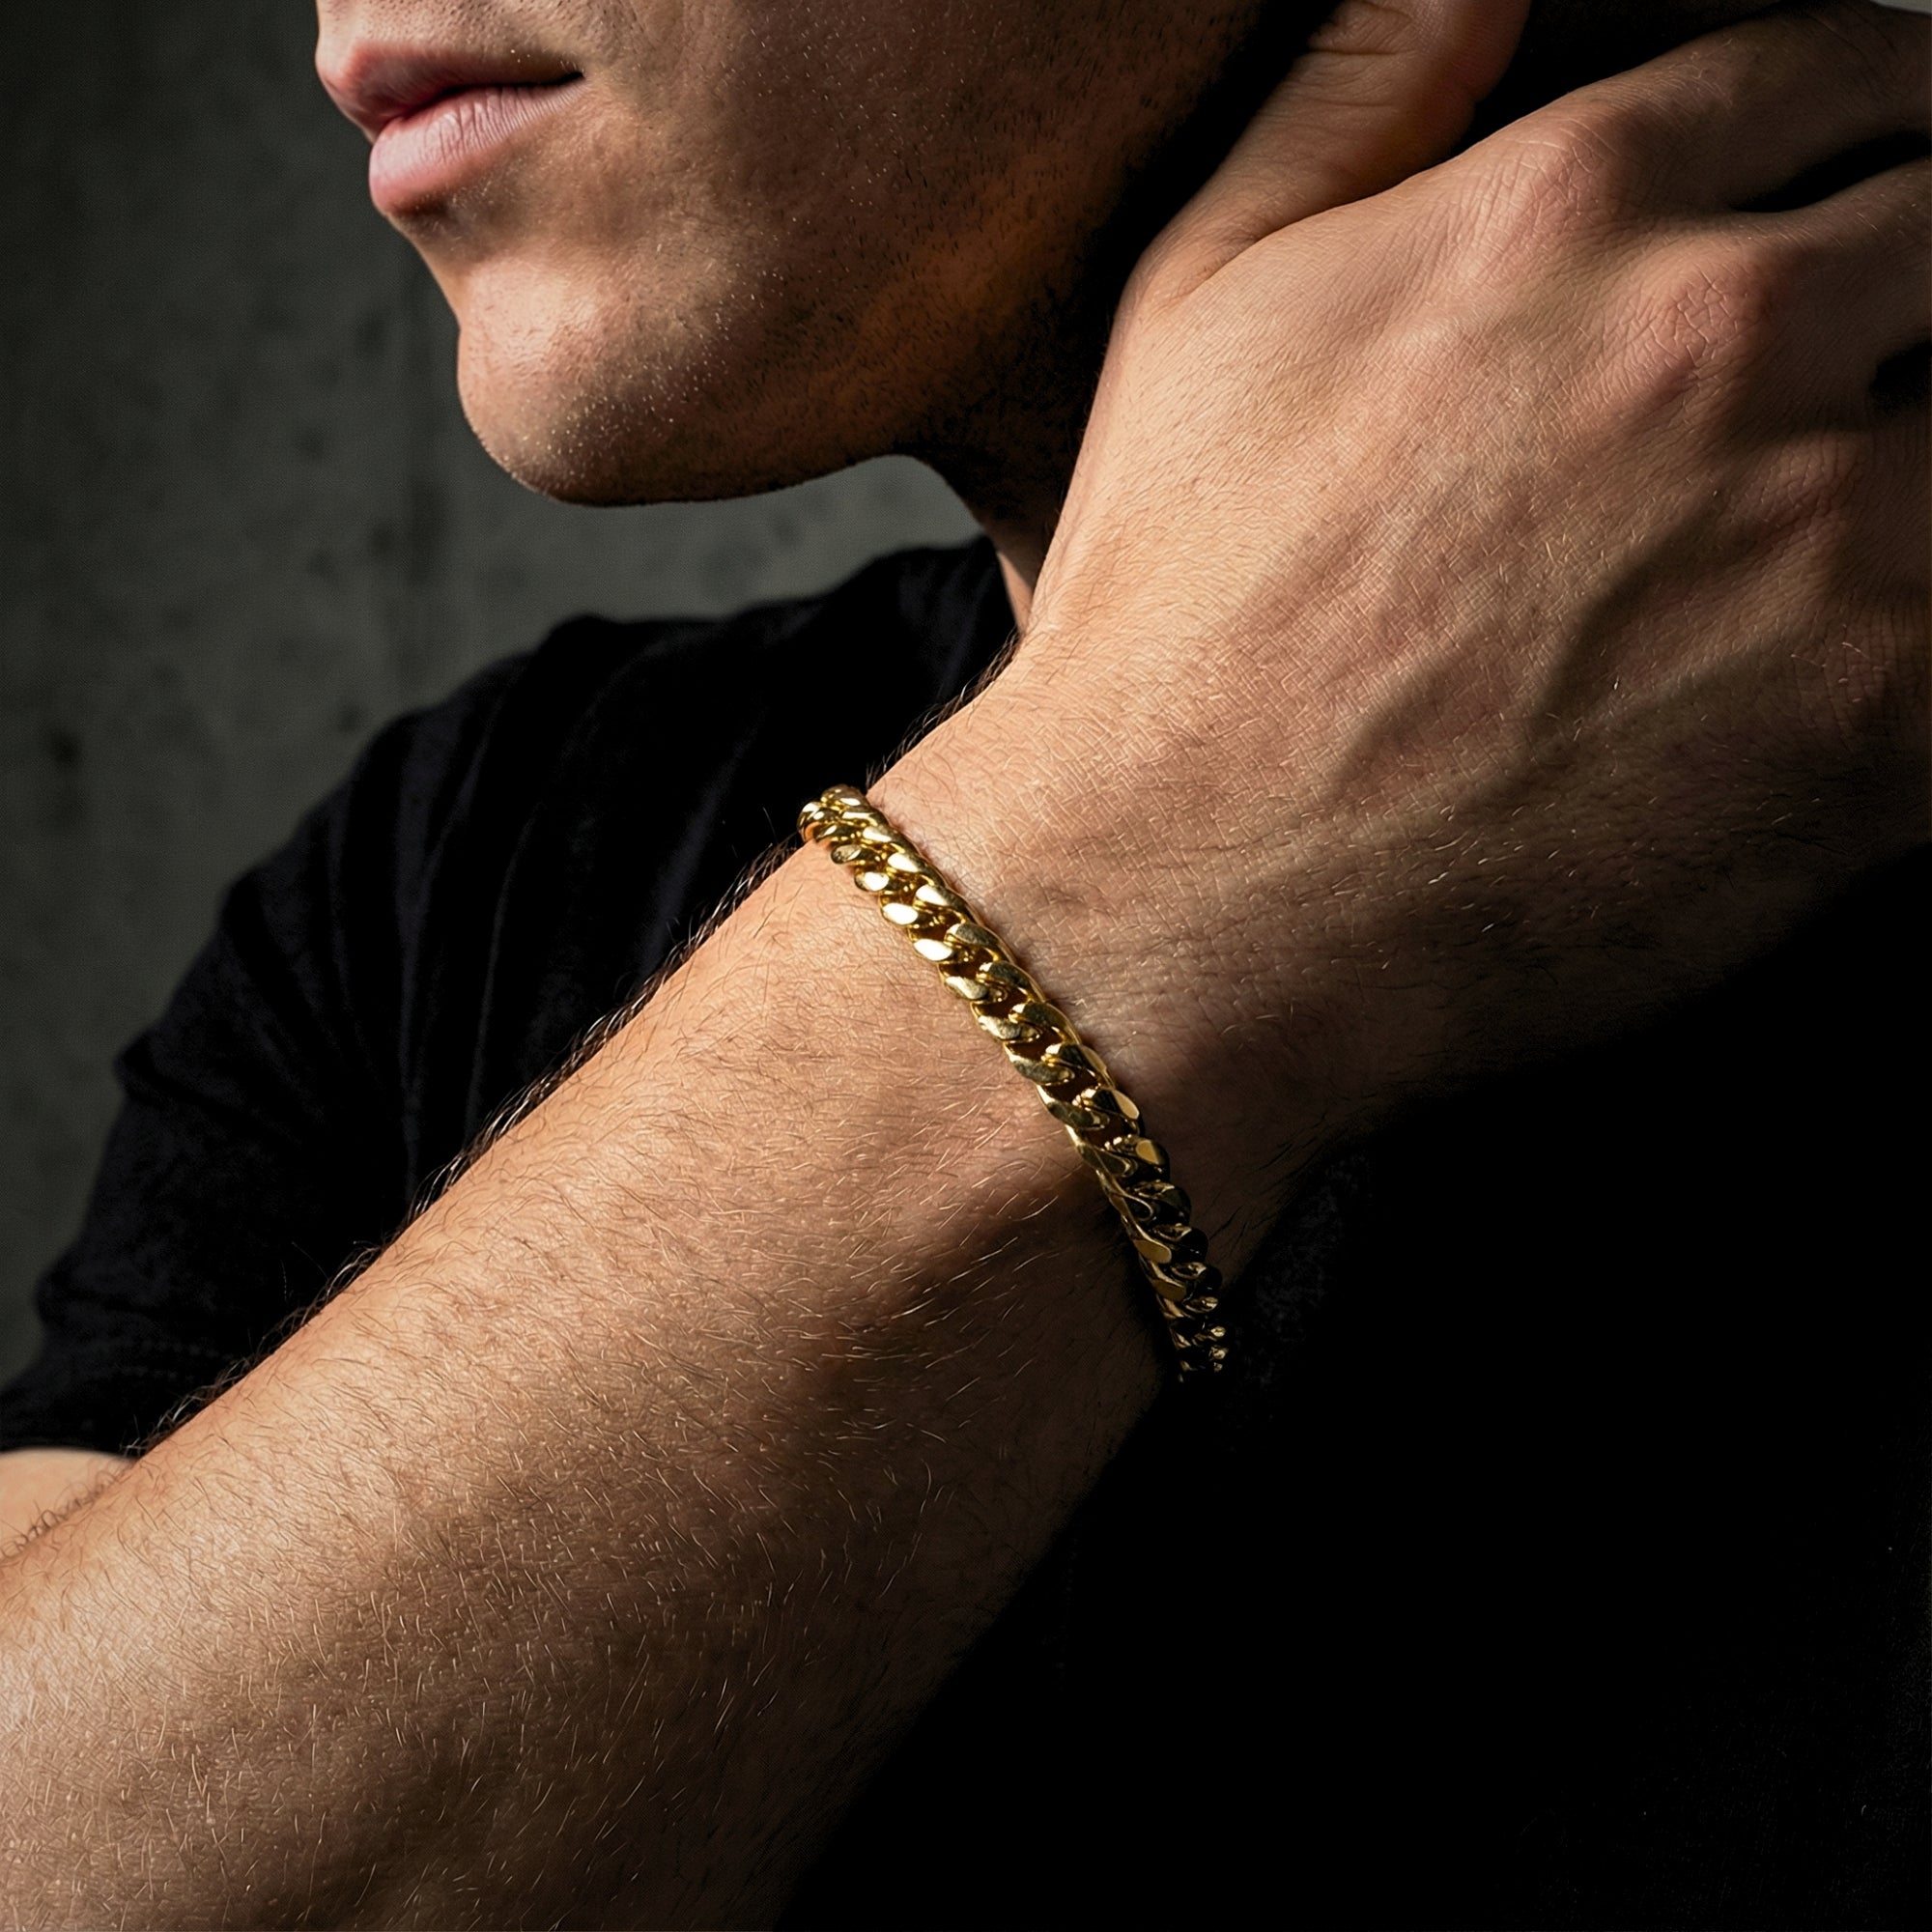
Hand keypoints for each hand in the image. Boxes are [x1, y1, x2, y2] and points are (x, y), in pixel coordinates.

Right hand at [914, 0, 1927, 1243]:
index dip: (1889, 120)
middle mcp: (1722, 334)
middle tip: (1877, 367)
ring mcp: (1822, 533)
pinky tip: (1861, 653)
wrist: (1169, 906)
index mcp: (1571, 205)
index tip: (1882, 189)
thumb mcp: (1196, 306)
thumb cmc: (1165, 631)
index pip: (1857, 66)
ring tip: (1856, 520)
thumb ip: (1353, 92)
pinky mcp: (1882, 730)